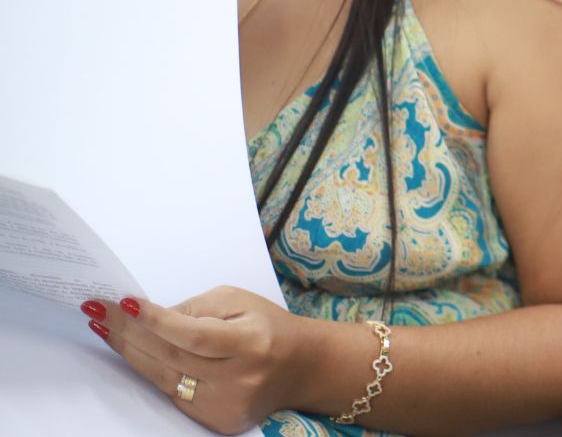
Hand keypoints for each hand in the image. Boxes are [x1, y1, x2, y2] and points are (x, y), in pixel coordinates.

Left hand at [81, 287, 315, 434]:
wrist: (302, 368)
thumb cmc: (267, 326)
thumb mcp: (239, 302)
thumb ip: (197, 308)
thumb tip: (151, 316)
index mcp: (251, 344)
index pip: (195, 335)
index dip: (156, 321)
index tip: (124, 303)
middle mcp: (238, 379)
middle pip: (172, 357)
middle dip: (130, 333)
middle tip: (98, 312)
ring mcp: (226, 405)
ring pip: (164, 378)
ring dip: (130, 353)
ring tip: (103, 329)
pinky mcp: (216, 421)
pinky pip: (173, 395)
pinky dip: (152, 373)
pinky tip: (134, 354)